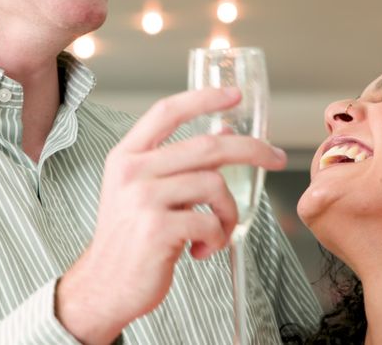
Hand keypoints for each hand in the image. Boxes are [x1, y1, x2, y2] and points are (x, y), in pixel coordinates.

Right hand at [55, 87, 287, 343]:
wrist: (104, 286)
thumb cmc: (131, 238)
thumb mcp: (146, 191)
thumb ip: (180, 162)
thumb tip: (224, 132)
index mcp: (127, 156)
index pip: (167, 111)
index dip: (204, 98)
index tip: (235, 95)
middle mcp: (132, 171)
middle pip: (206, 146)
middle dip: (251, 150)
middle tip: (277, 158)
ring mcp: (143, 199)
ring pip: (214, 186)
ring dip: (228, 212)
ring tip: (218, 232)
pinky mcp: (157, 229)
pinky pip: (210, 223)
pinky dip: (216, 239)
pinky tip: (201, 251)